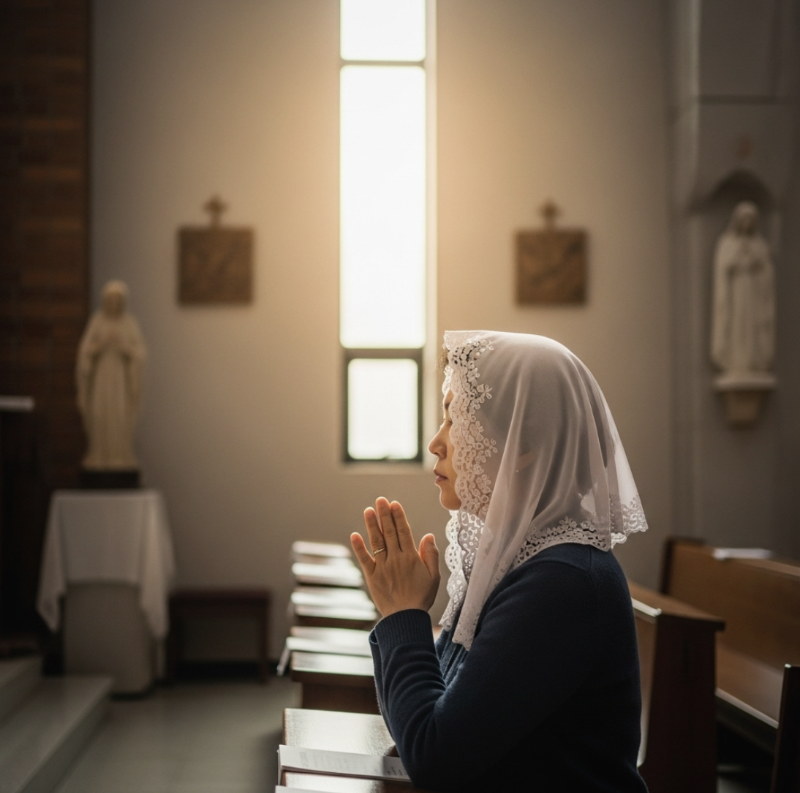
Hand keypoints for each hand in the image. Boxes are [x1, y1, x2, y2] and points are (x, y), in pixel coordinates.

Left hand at [350, 497, 439, 617]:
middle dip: (384, 514)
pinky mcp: (372, 577)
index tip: (394, 503)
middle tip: (380, 500)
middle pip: (389, 532)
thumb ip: (430, 555)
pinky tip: (355, 535)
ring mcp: (382, 567)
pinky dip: (359, 547)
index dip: (398, 516)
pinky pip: (364, 559)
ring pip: (376, 542)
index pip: (403, 531)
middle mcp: (395, 559)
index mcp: (411, 557)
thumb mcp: (434, 577)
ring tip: (368, 510)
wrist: (405, 619)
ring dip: (371, 525)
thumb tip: (428, 535)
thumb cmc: (421, 598)